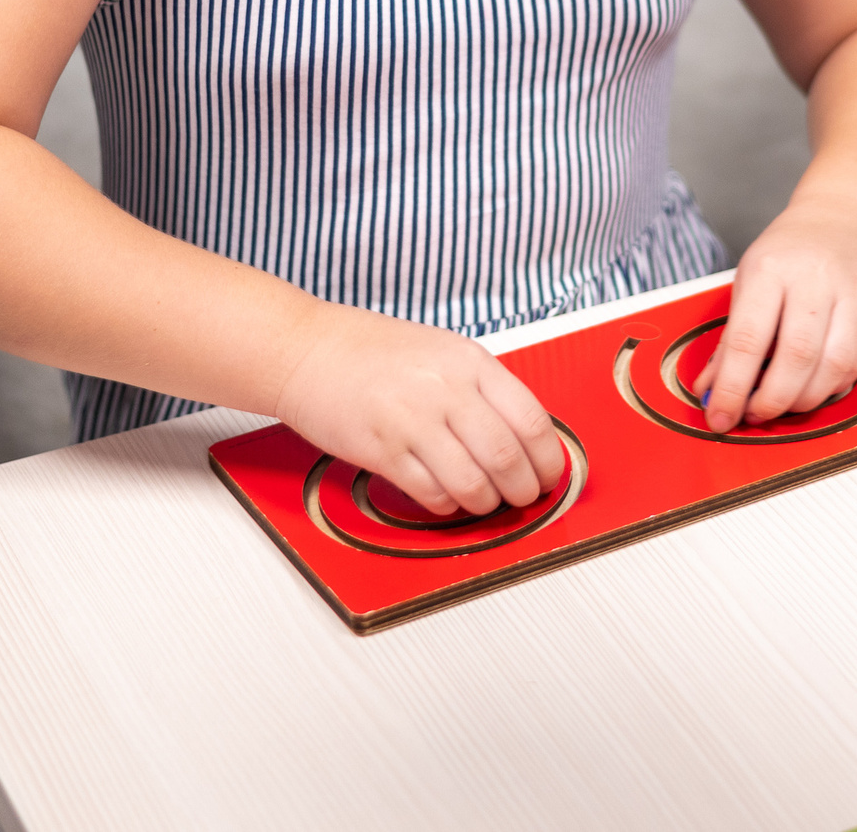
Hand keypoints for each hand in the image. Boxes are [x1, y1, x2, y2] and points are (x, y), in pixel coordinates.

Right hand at [272, 304, 566, 516]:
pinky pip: (432, 494)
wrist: (307, 350)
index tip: (549, 474)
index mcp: (470, 361)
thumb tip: (523, 435)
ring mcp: (414, 421)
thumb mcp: (442, 350)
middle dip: (524, 490)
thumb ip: (482, 388)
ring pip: (473, 484)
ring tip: (483, 501)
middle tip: (523, 497)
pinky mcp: (383, 451)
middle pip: (508, 458)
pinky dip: (447, 506)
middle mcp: (447, 389)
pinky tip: (445, 498)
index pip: (532, 420)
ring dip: (486, 503)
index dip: (549, 459)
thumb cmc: (372, 350)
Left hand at [695, 198, 856, 431]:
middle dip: (772, 401)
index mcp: (772, 268)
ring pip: (834, 368)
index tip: (719, 416)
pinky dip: (832, 387)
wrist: (847, 219)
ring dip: (804, 400)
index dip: (733, 388)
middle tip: (754, 415)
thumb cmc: (791, 252)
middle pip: (797, 358)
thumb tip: (712, 390)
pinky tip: (813, 386)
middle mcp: (817, 279)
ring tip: (783, 403)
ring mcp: (855, 295)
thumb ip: (731, 339)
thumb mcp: (748, 281)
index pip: (749, 340)